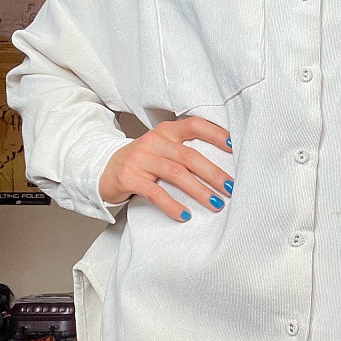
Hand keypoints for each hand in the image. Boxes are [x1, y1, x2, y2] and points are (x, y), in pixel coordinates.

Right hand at [98, 116, 233, 220]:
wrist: (106, 169)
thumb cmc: (144, 161)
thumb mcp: (163, 148)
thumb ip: (186, 150)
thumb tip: (224, 166)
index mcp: (166, 131)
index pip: (194, 125)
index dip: (215, 134)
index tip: (234, 147)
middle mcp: (154, 141)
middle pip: (189, 156)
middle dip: (213, 173)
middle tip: (231, 188)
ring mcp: (140, 159)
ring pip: (176, 174)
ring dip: (200, 191)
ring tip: (216, 204)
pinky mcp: (129, 178)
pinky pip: (155, 193)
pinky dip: (172, 205)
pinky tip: (186, 215)